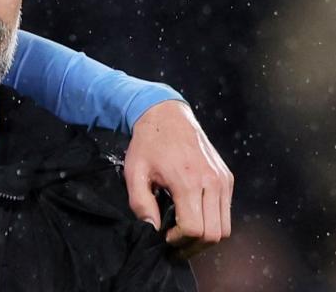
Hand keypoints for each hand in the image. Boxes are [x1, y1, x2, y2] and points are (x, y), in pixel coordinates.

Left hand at [125, 99, 232, 257]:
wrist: (167, 115)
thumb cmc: (148, 144)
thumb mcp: (134, 171)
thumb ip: (140, 202)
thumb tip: (152, 228)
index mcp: (187, 180)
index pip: (194, 228)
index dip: (179, 241)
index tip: (164, 237)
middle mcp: (211, 181)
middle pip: (214, 234)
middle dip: (193, 245)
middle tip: (175, 244)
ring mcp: (223, 180)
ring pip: (225, 227)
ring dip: (206, 237)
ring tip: (184, 234)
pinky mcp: (227, 178)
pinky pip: (227, 212)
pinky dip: (213, 221)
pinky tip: (193, 216)